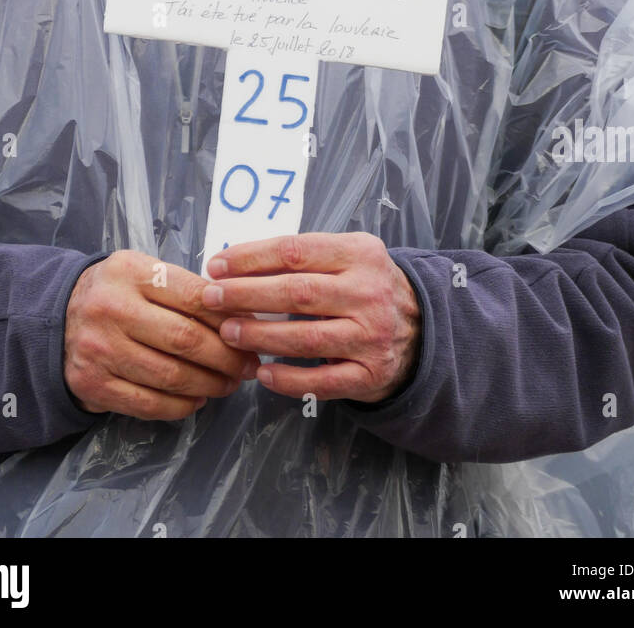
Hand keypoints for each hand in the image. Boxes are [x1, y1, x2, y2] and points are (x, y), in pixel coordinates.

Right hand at [64, 250, 259, 420]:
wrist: (56, 317)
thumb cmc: (116, 292)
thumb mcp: (144, 272)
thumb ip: (185, 289)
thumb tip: (240, 317)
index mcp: (131, 272)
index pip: (193, 297)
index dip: (229, 319)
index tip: (251, 332)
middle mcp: (112, 309)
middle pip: (185, 340)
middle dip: (226, 358)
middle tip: (248, 366)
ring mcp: (100, 350)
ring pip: (171, 376)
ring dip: (210, 385)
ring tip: (228, 384)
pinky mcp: (93, 385)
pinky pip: (149, 404)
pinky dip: (181, 406)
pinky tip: (197, 399)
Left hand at [202, 233, 421, 402]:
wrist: (422, 328)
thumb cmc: (366, 286)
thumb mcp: (348, 256)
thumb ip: (305, 256)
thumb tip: (238, 262)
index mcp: (360, 254)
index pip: (295, 251)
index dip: (251, 259)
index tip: (217, 266)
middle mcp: (368, 294)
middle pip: (296, 293)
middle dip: (246, 295)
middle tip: (211, 298)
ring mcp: (371, 337)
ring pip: (305, 339)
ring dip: (260, 336)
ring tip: (228, 332)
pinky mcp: (370, 375)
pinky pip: (322, 381)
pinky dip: (288, 379)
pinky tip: (263, 373)